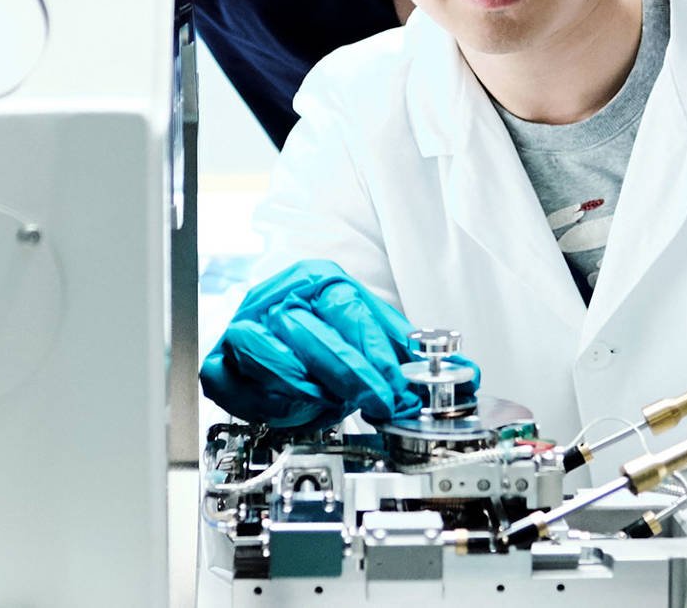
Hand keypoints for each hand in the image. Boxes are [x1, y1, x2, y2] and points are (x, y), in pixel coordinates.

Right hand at [200, 260, 423, 428]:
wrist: (275, 334)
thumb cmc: (325, 337)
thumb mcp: (370, 336)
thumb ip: (409, 352)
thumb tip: (467, 371)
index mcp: (318, 279)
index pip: (348, 309)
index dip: (376, 351)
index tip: (397, 386)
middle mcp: (278, 297)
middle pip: (312, 332)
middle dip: (351, 376)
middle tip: (378, 405)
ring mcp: (245, 326)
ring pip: (268, 353)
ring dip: (304, 387)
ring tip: (330, 405)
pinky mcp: (219, 359)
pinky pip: (230, 381)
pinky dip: (258, 400)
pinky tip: (284, 408)